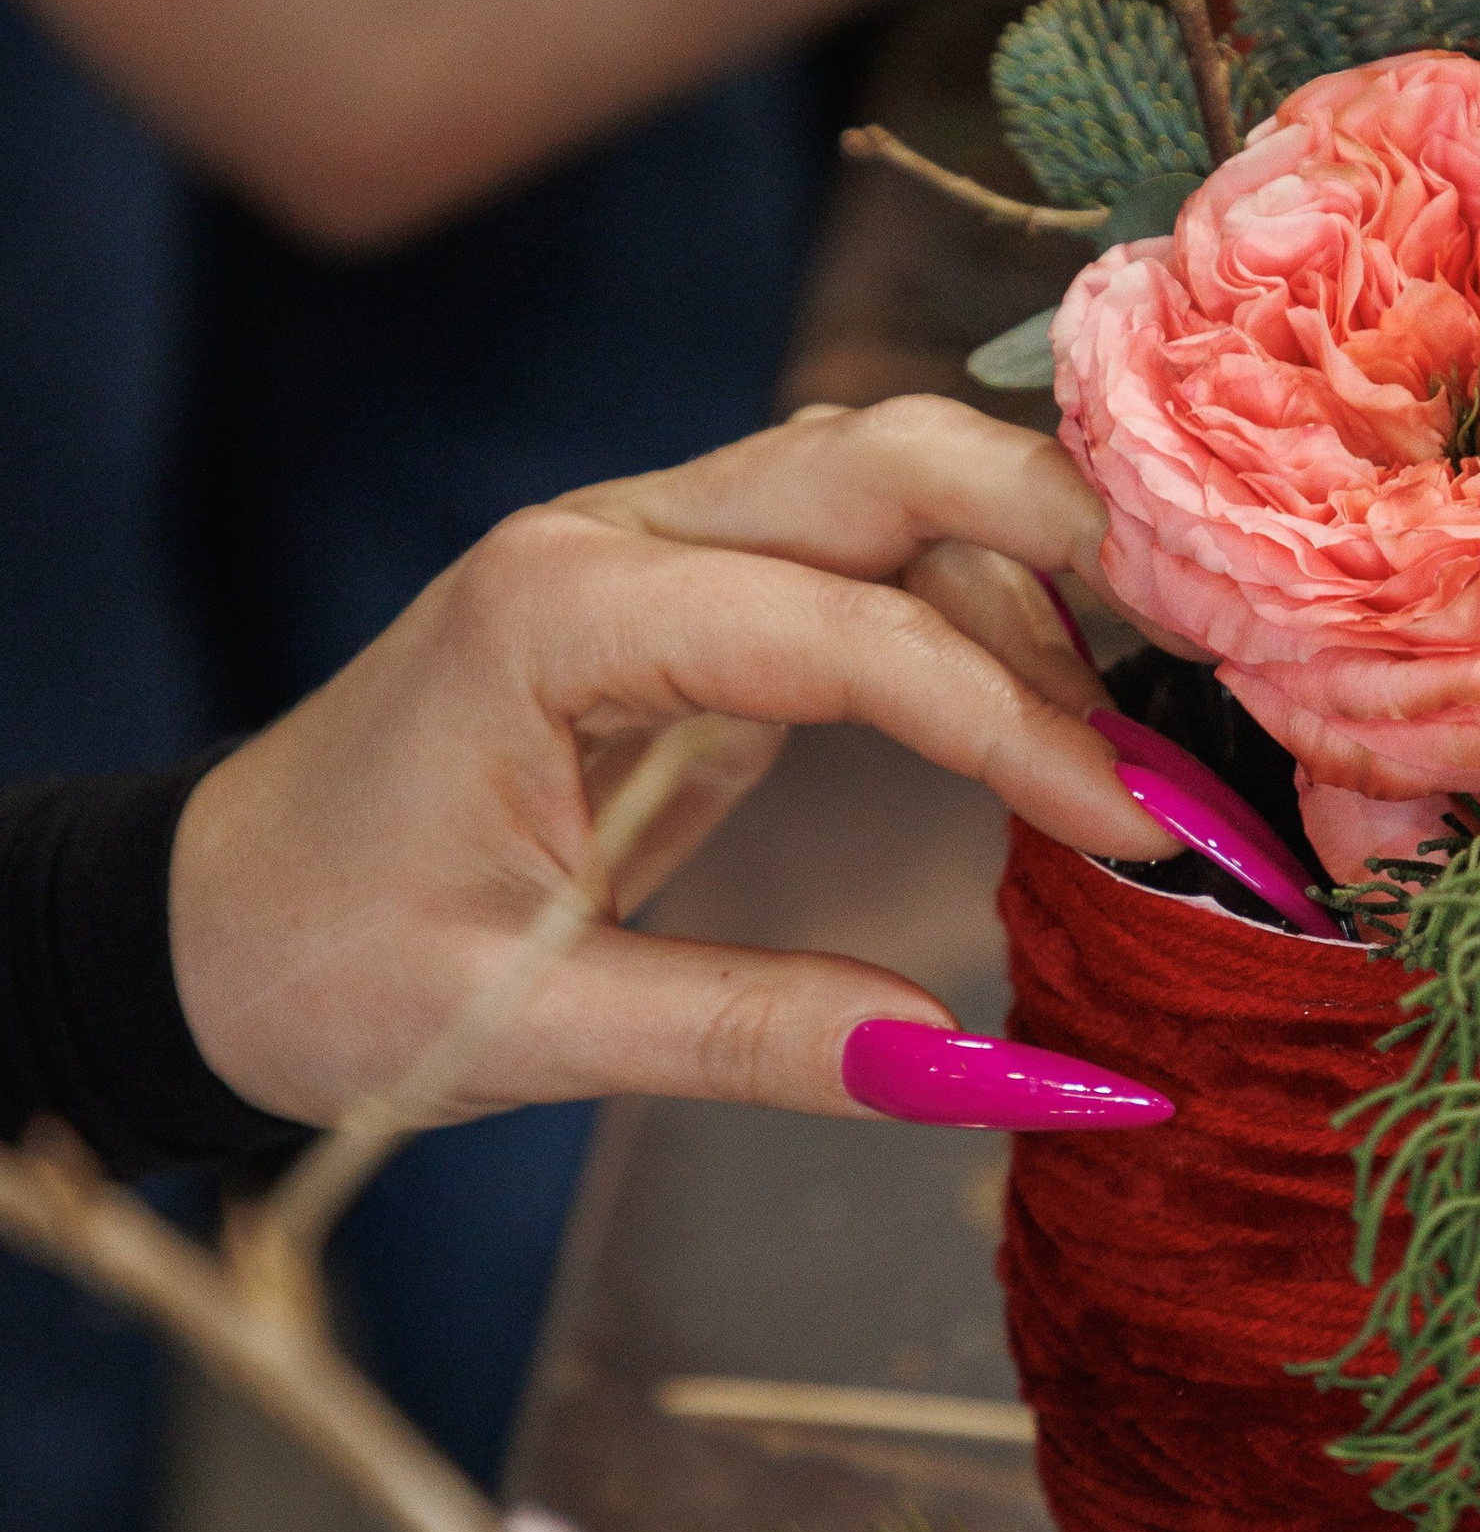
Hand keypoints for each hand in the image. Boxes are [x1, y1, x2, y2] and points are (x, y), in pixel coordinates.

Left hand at [168, 394, 1171, 1126]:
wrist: (206, 923)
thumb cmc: (330, 968)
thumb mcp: (532, 1025)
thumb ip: (764, 1039)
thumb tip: (996, 1074)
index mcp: (558, 617)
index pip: (849, 631)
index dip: (1020, 726)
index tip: (1149, 831)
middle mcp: (612, 536)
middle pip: (887, 457)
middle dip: (1071, 535)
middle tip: (1220, 659)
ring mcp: (650, 548)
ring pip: (889, 483)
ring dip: (1036, 574)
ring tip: (1149, 727)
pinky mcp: (686, 601)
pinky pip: (861, 557)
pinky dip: (976, 611)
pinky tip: (1063, 712)